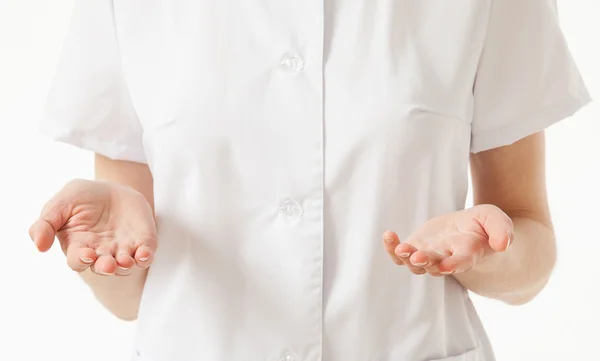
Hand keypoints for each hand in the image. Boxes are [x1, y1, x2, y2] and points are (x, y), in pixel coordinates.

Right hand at [29, 179, 156, 275]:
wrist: (110, 188)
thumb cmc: (80, 198)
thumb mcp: (59, 205)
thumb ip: (44, 225)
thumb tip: (39, 246)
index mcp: (79, 247)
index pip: (79, 261)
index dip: (82, 260)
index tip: (87, 254)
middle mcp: (101, 253)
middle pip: (103, 268)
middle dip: (106, 268)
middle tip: (108, 265)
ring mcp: (123, 250)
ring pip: (125, 265)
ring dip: (126, 265)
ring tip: (126, 261)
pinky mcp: (142, 243)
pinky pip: (145, 255)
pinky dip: (145, 257)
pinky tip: (144, 254)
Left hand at [383, 204, 513, 275]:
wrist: (470, 231)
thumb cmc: (484, 228)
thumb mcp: (496, 220)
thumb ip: (502, 230)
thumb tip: (503, 244)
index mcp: (468, 253)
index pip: (461, 262)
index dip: (453, 265)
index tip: (445, 267)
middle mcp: (447, 258)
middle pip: (434, 265)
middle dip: (426, 262)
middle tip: (417, 257)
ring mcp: (429, 255)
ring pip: (415, 264)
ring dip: (406, 257)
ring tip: (400, 248)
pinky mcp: (416, 248)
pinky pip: (400, 254)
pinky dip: (392, 248)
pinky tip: (388, 236)